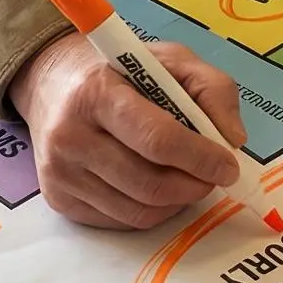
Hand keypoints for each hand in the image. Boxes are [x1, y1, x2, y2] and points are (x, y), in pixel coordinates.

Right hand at [8, 31, 247, 229]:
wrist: (50, 82)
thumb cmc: (119, 70)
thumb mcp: (170, 59)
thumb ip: (212, 89)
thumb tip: (232, 140)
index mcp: (98, 93)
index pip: (157, 139)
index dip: (200, 158)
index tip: (229, 166)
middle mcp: (70, 136)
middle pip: (149, 184)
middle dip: (194, 186)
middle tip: (213, 176)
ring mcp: (60, 173)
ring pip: (138, 211)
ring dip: (177, 202)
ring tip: (187, 178)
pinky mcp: (58, 200)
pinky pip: (120, 222)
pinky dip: (152, 211)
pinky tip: (156, 187)